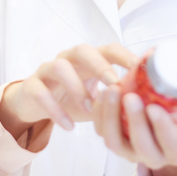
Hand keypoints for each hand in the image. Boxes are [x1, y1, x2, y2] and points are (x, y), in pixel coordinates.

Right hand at [0, 43, 136, 139]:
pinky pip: (40, 92)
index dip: (125, 56)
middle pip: (83, 50)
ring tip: (88, 108)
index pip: (108, 49)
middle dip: (100, 65)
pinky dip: (55, 110)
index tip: (141, 69)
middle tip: (114, 84)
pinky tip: (68, 126)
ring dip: (76, 87)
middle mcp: (67, 59)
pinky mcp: (31, 85)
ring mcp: (47, 70)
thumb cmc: (70, 99)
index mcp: (88, 60)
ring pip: (59, 66)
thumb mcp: (95, 100)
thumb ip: (115, 102)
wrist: (33, 105)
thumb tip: (145, 110)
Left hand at [93, 85, 176, 175]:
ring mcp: (132, 152)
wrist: (172, 137)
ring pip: (115, 142)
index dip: (162, 126)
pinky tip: (102, 92)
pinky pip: (102, 132)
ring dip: (111, 115)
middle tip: (130, 96)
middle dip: (134, 120)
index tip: (154, 107)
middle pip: (141, 145)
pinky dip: (99, 113)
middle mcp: (154, 157)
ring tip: (112, 89)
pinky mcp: (115, 143)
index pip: (172, 142)